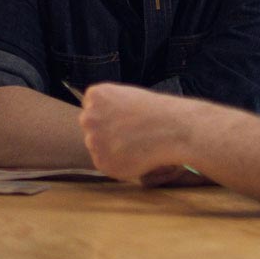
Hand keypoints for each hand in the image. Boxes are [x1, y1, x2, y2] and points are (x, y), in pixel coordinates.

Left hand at [79, 83, 196, 181]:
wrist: (171, 129)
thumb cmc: (155, 111)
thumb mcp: (126, 95)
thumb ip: (107, 106)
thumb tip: (99, 123)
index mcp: (94, 96)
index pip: (91, 107)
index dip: (109, 115)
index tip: (124, 118)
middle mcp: (88, 117)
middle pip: (91, 127)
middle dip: (105, 130)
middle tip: (129, 133)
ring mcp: (93, 141)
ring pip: (97, 146)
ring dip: (110, 147)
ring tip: (134, 144)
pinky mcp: (101, 162)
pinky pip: (105, 163)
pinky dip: (117, 162)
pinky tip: (134, 155)